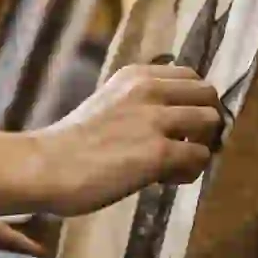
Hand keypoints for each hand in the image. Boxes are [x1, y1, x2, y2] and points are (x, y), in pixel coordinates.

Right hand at [27, 63, 222, 216]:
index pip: (190, 76)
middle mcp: (148, 89)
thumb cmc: (70, 144)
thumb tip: (172, 122)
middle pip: (208, 94)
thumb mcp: (108, 103)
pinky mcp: (159, 152)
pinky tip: (164, 181)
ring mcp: (155, 120)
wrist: (46, 166)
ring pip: (211, 122)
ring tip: (175, 165)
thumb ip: (138, 103)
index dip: (194, 102)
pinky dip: (189, 171)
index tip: (181, 126)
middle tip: (187, 145)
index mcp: (135, 76)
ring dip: (201, 146)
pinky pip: (199, 157)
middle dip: (206, 121)